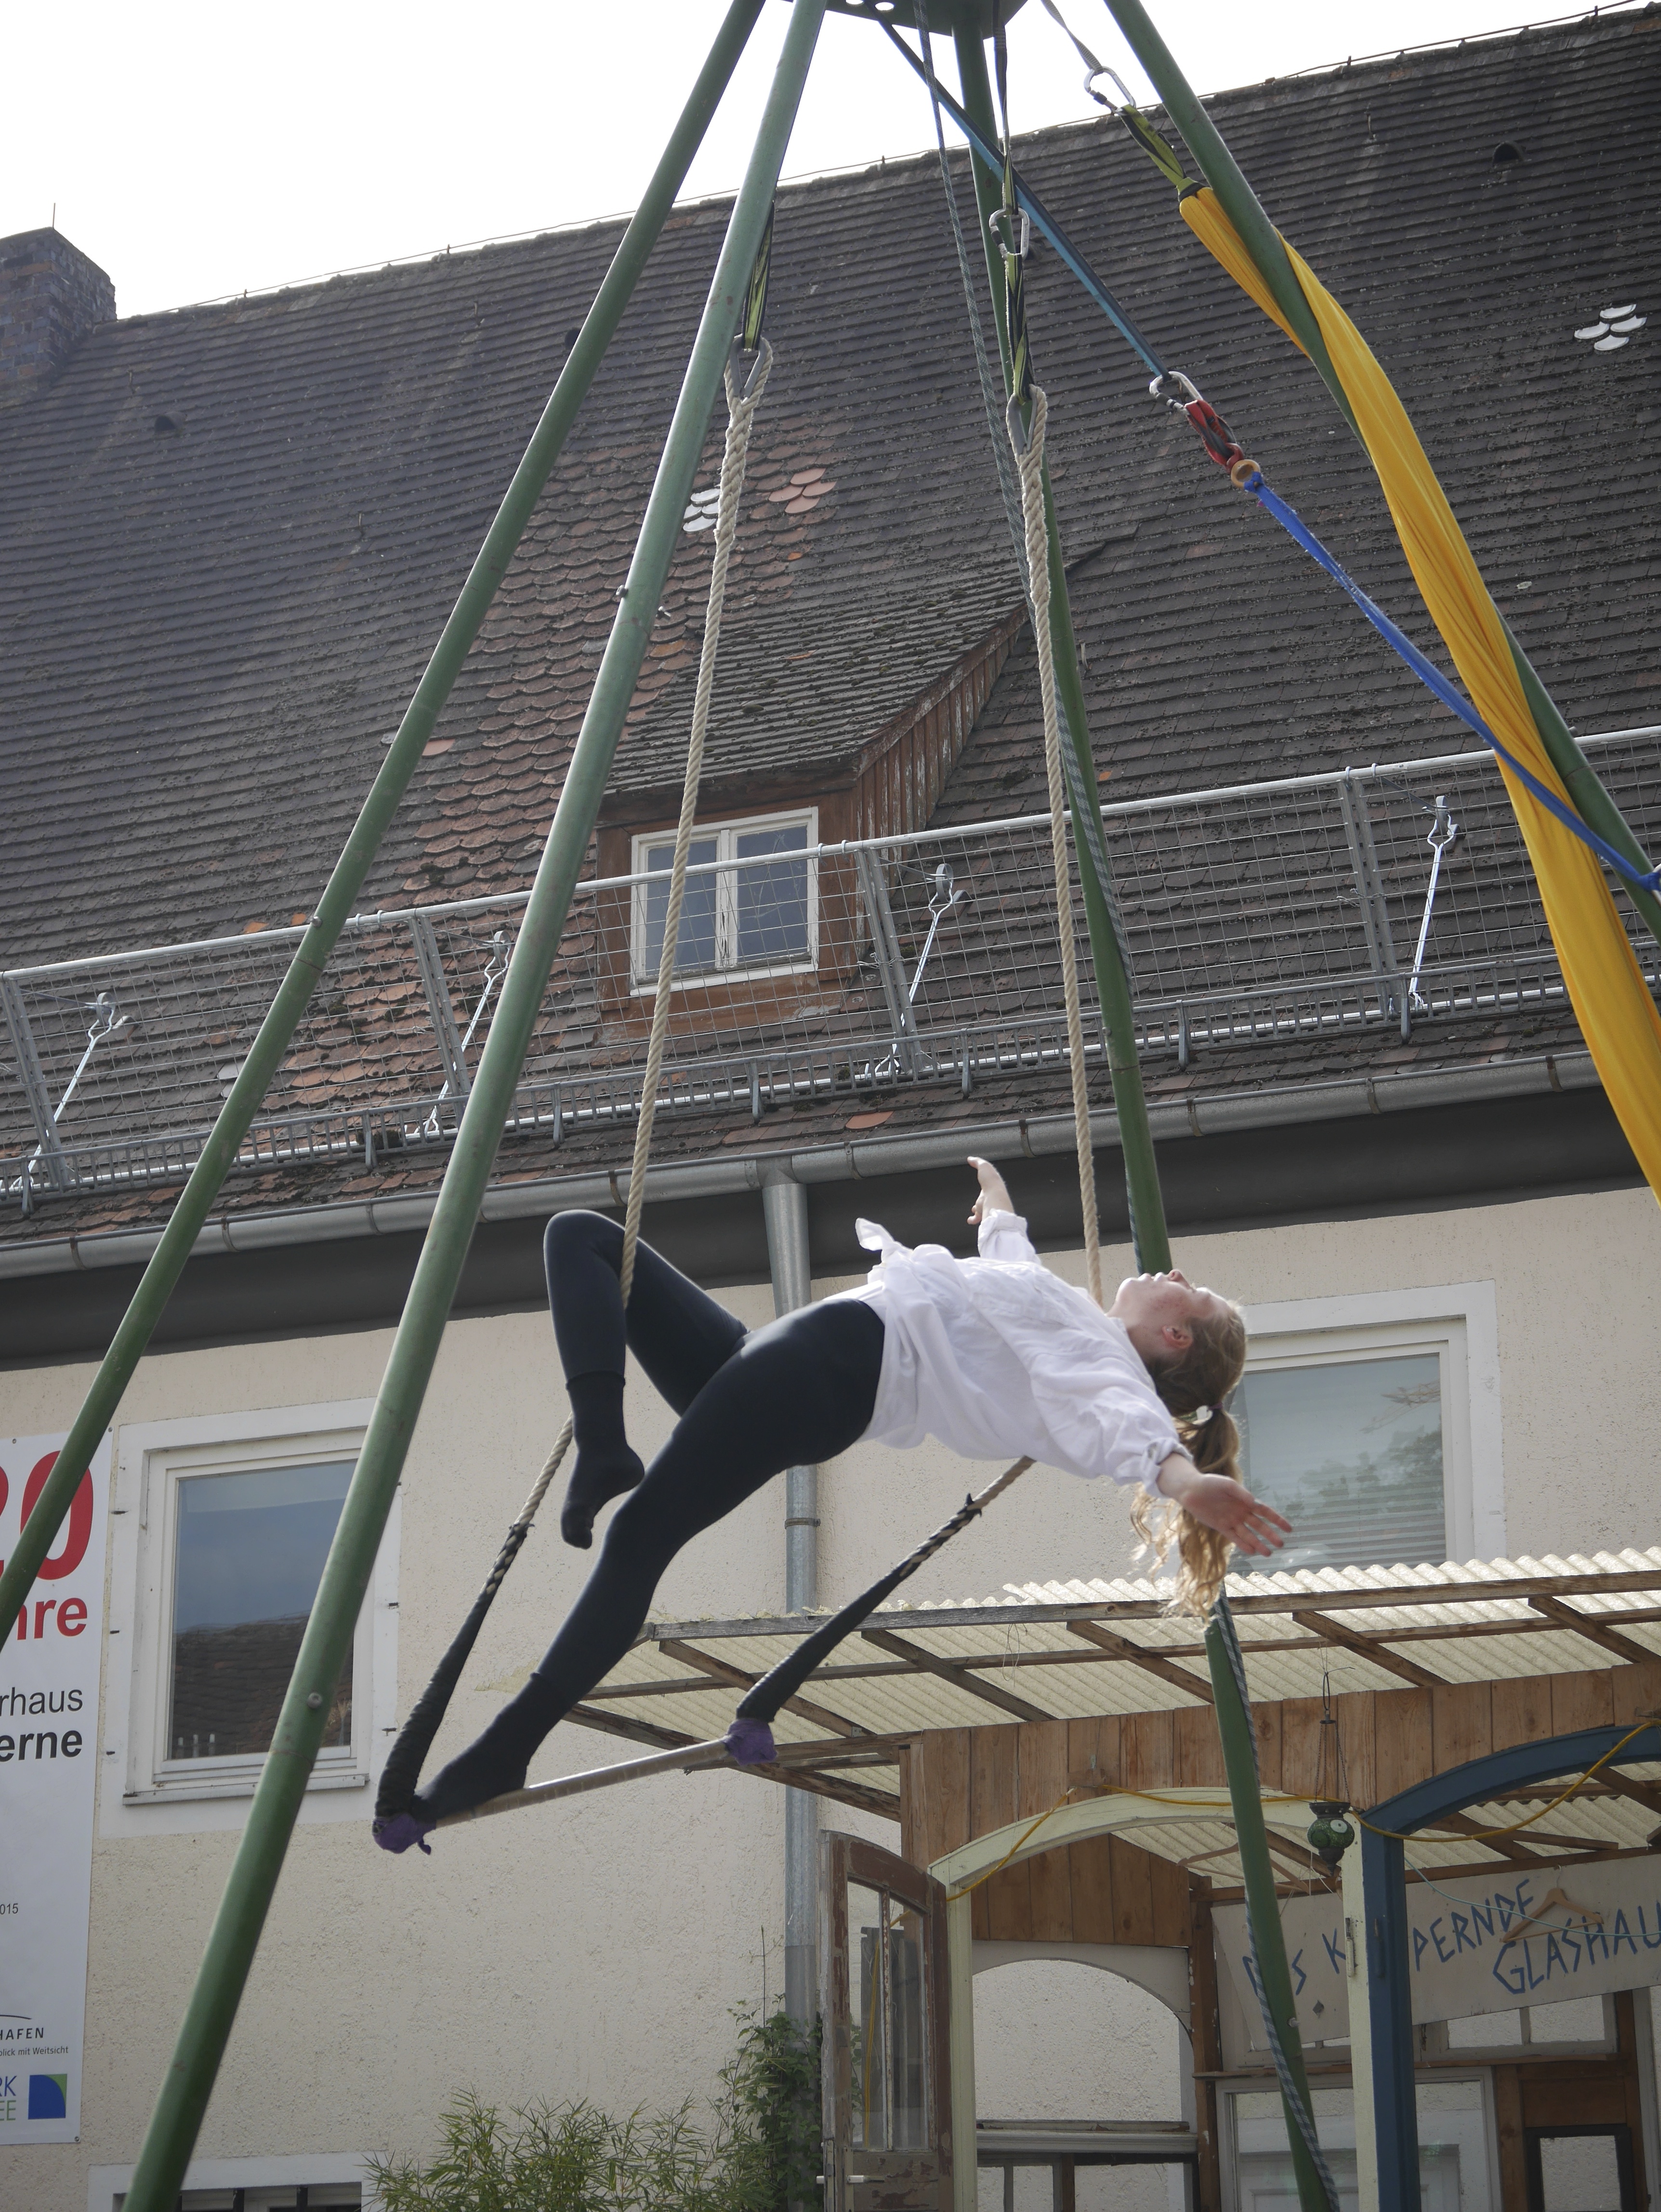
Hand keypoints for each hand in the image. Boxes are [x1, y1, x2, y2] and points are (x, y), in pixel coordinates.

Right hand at [968, 1155, 1013, 1224]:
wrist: (994, 1196)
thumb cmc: (991, 1182)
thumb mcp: (984, 1166)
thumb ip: (977, 1162)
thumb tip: (971, 1158)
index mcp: (992, 1185)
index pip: (989, 1184)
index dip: (985, 1183)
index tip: (983, 1182)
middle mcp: (990, 1196)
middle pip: (985, 1198)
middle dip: (982, 1199)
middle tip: (980, 1199)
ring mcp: (987, 1205)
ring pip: (982, 1208)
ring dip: (978, 1210)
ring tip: (974, 1211)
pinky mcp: (983, 1213)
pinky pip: (977, 1218)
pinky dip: (973, 1219)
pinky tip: (970, 1220)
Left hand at [1155, 1457, 1290, 1558]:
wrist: (1191, 1490)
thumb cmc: (1210, 1483)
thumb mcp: (1227, 1484)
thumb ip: (1241, 1493)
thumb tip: (1254, 1502)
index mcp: (1245, 1501)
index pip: (1265, 1511)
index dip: (1277, 1520)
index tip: (1288, 1528)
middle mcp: (1241, 1512)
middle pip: (1259, 1525)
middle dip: (1270, 1535)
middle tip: (1281, 1544)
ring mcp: (1231, 1520)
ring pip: (1248, 1534)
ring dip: (1258, 1543)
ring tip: (1268, 1553)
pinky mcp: (1221, 1527)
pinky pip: (1234, 1537)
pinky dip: (1243, 1544)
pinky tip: (1251, 1551)